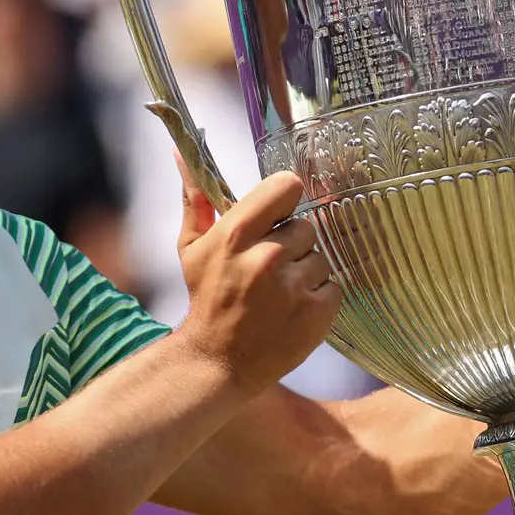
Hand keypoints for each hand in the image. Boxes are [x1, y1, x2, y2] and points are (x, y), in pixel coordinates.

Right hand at [172, 153, 341, 390]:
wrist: (218, 361)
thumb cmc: (206, 298)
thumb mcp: (192, 247)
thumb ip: (195, 198)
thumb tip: (181, 152)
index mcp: (236, 235)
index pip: (286, 187)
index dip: (285, 200)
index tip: (277, 216)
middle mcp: (266, 257)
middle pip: (306, 225)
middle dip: (292, 243)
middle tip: (269, 267)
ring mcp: (294, 287)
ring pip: (321, 256)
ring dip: (305, 271)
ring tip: (280, 292)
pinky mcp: (317, 313)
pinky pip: (333, 286)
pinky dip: (318, 297)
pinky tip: (293, 310)